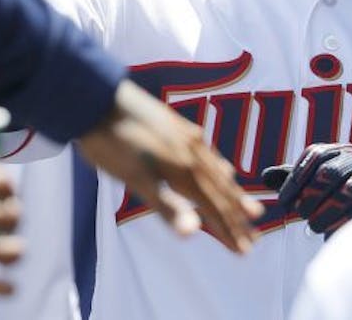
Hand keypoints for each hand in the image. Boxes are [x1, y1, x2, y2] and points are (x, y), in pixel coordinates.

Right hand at [0, 164, 22, 297]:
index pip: (1, 180)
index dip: (8, 188)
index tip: (6, 193)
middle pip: (12, 214)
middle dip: (14, 219)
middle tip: (7, 225)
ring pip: (14, 250)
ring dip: (14, 253)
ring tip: (8, 256)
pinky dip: (6, 288)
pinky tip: (8, 287)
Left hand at [77, 80, 261, 253]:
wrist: (97, 99)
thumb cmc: (111, 144)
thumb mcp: (135, 180)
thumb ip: (167, 207)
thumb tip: (193, 233)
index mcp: (183, 170)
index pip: (214, 208)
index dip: (230, 231)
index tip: (244, 251)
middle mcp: (192, 153)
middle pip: (221, 192)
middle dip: (238, 219)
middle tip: (255, 241)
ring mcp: (188, 138)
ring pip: (218, 173)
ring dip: (234, 196)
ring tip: (251, 210)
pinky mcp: (180, 128)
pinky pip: (210, 155)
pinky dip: (221, 170)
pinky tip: (224, 169)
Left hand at [262, 143, 351, 238]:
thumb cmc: (338, 185)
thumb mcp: (316, 176)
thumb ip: (292, 177)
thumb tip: (265, 176)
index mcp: (335, 151)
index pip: (313, 157)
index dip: (295, 179)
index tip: (284, 200)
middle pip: (328, 174)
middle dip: (310, 197)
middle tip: (301, 213)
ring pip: (345, 194)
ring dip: (325, 213)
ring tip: (314, 226)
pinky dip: (343, 225)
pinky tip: (330, 234)